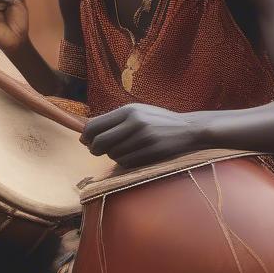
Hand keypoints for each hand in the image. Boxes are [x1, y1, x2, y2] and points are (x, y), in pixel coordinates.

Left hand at [81, 103, 202, 167]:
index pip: (95, 126)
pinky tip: (130, 155)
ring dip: (111, 155)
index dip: (86, 136)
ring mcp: (144, 138)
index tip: (85, 141)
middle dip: (94, 148)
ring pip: (113, 154)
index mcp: (128, 110)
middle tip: (95, 150)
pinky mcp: (151, 152)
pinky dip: (123, 162)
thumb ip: (113, 119)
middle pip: (100, 142)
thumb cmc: (157, 120)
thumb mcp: (137, 111)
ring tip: (119, 150)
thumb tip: (86, 132)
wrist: (189, 129)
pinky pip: (126, 162)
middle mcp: (135, 122)